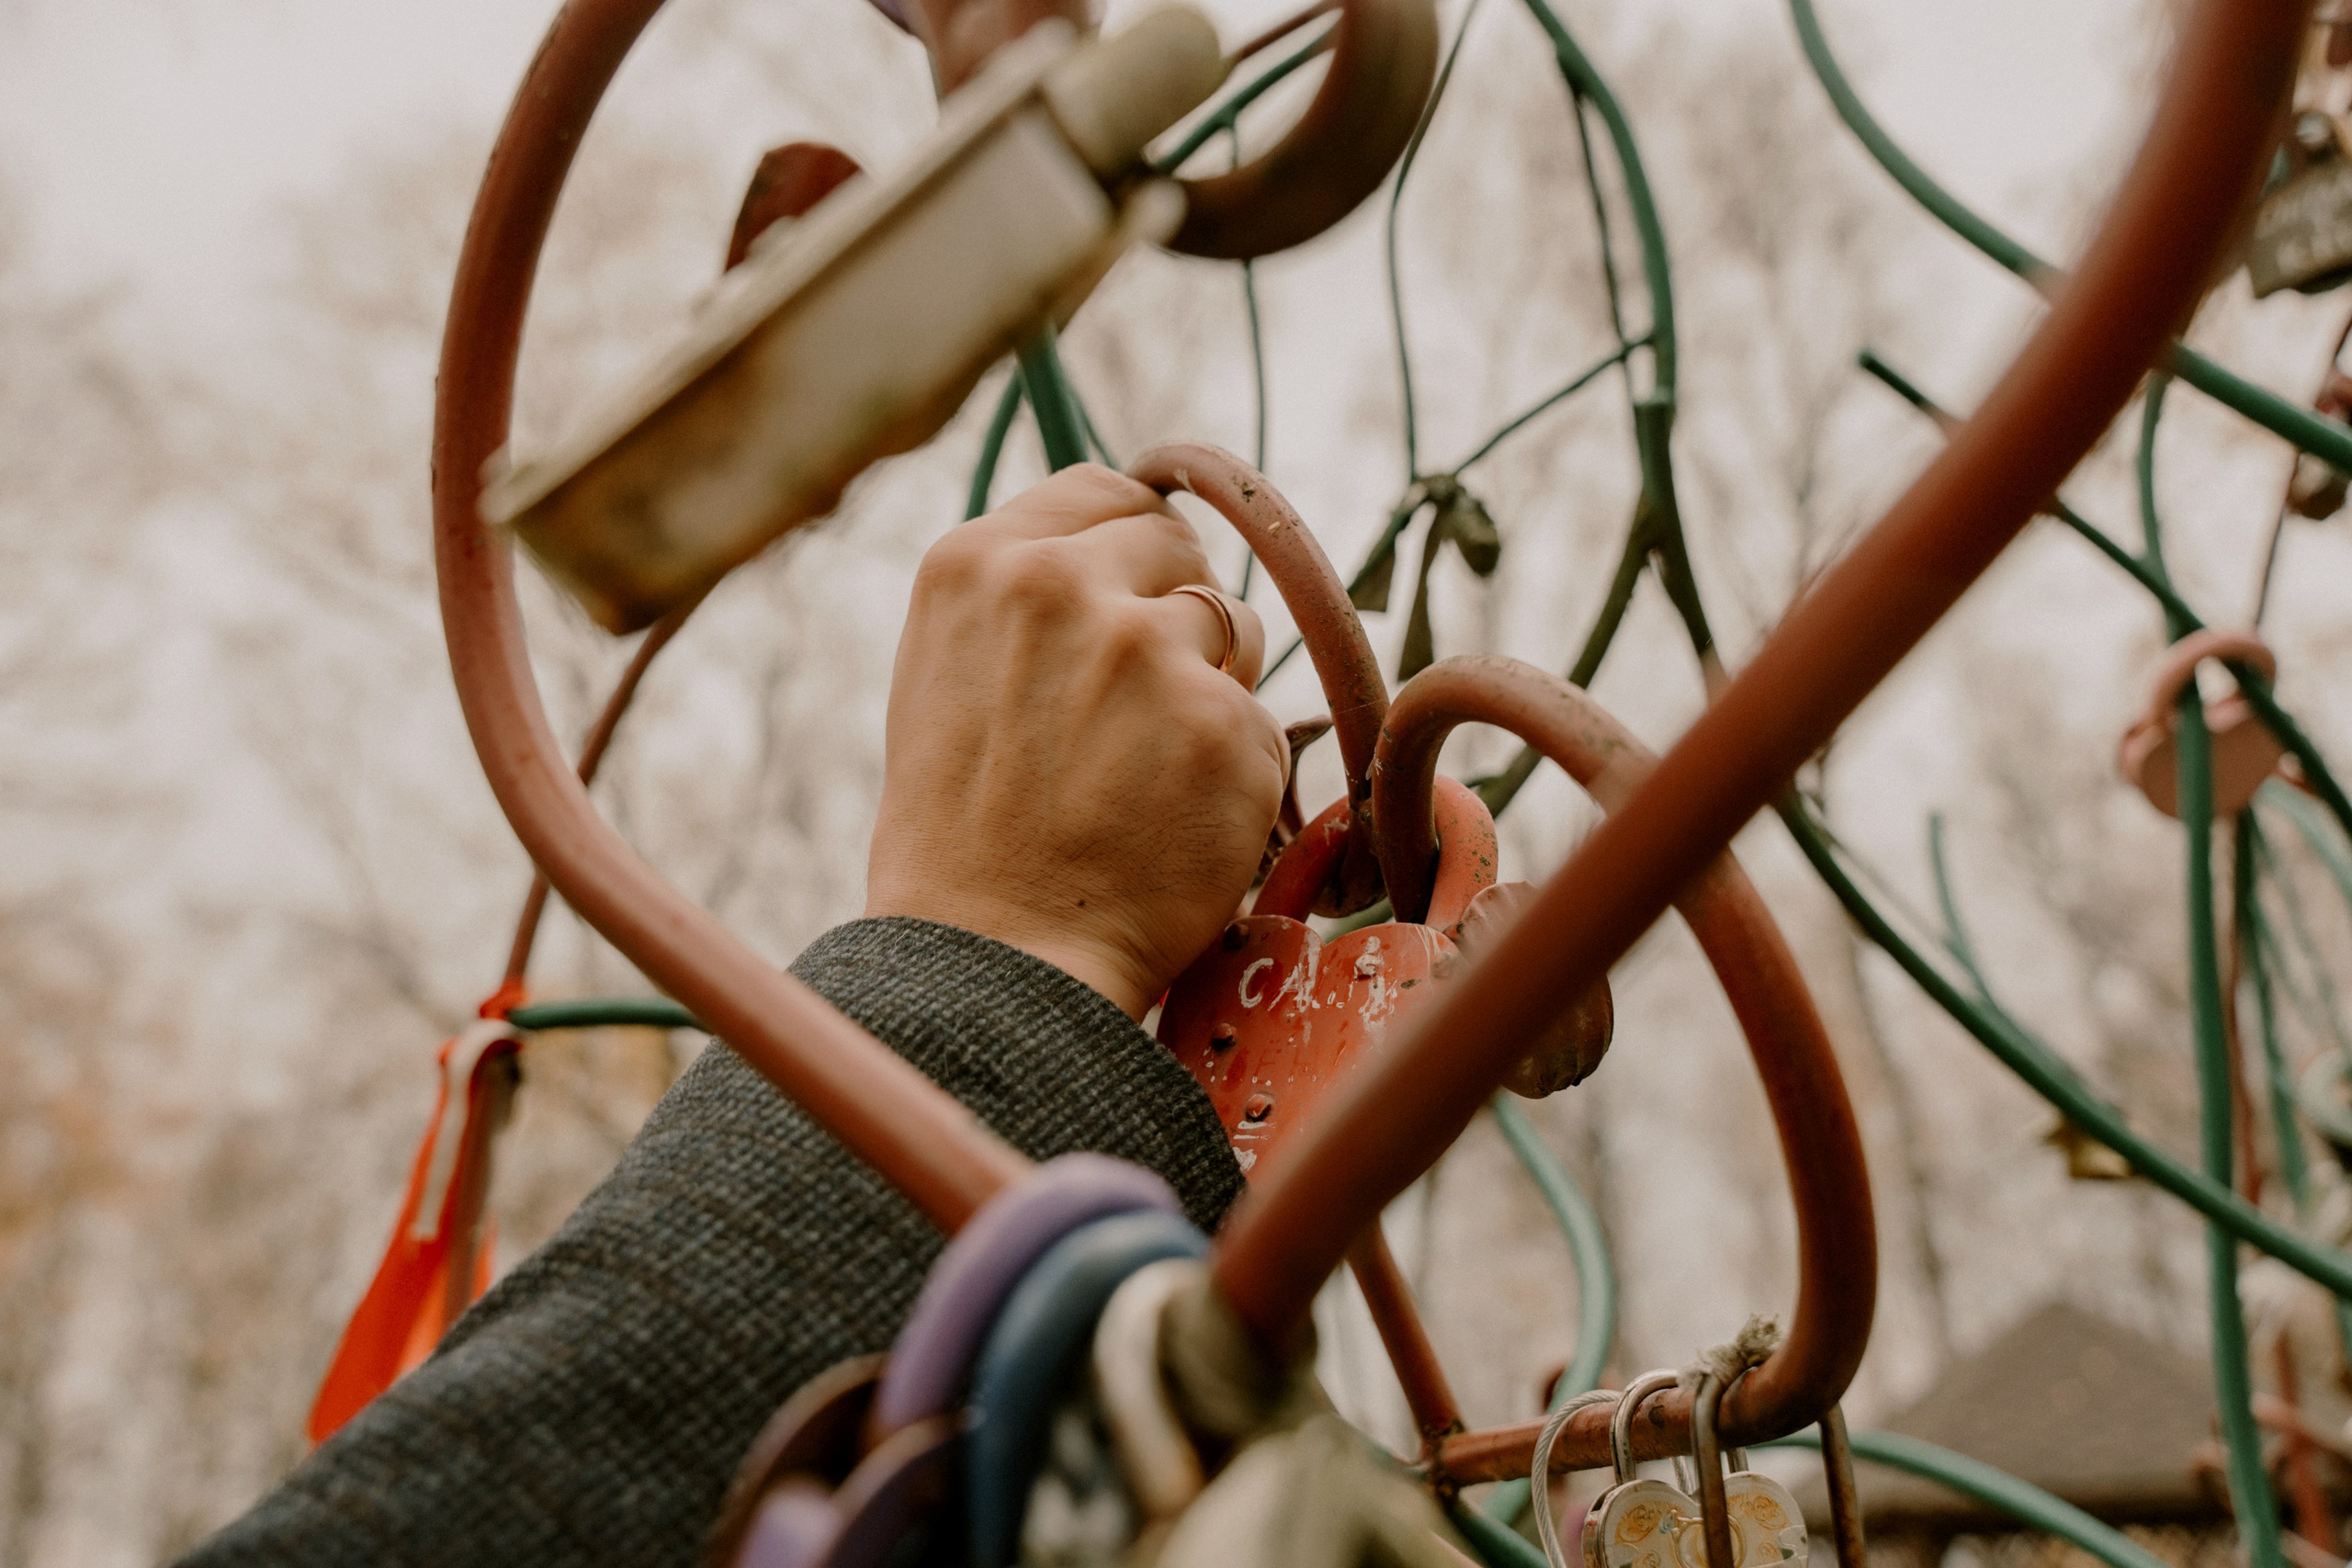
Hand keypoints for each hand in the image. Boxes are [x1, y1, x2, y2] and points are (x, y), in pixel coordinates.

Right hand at [865, 465, 1286, 1018]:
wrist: (994, 960)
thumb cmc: (965, 832)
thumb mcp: (951, 672)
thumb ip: (1029, 596)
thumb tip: (1137, 532)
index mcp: (977, 562)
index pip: (1106, 493)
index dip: (1133, 549)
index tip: (1134, 597)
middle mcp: (1061, 586)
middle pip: (1178, 548)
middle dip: (1174, 615)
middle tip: (1131, 712)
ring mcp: (1148, 651)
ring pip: (1234, 627)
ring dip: (1211, 688)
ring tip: (1141, 773)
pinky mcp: (1224, 725)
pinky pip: (1260, 723)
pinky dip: (1235, 773)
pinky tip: (1173, 823)